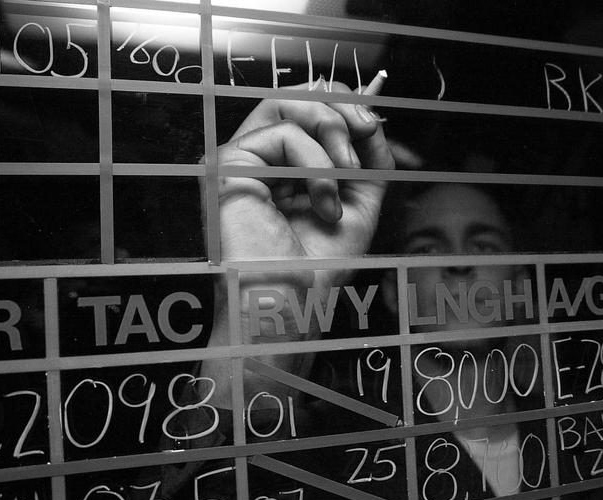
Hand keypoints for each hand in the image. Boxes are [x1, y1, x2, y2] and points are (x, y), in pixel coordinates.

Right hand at [202, 82, 394, 409]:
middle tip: (366, 132)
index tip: (373, 127)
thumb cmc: (320, 265)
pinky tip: (324, 203)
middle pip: (294, 93)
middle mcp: (257, 157)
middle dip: (340, 107)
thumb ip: (367, 157)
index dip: (342, 103)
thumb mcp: (359, 201)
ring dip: (331, 129)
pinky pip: (282, 135)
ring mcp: (240, 160)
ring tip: (347, 172)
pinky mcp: (229, 166)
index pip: (305, 105)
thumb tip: (372, 119)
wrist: (295, 302)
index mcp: (281, 163)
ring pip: (285, 103)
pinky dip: (316, 165)